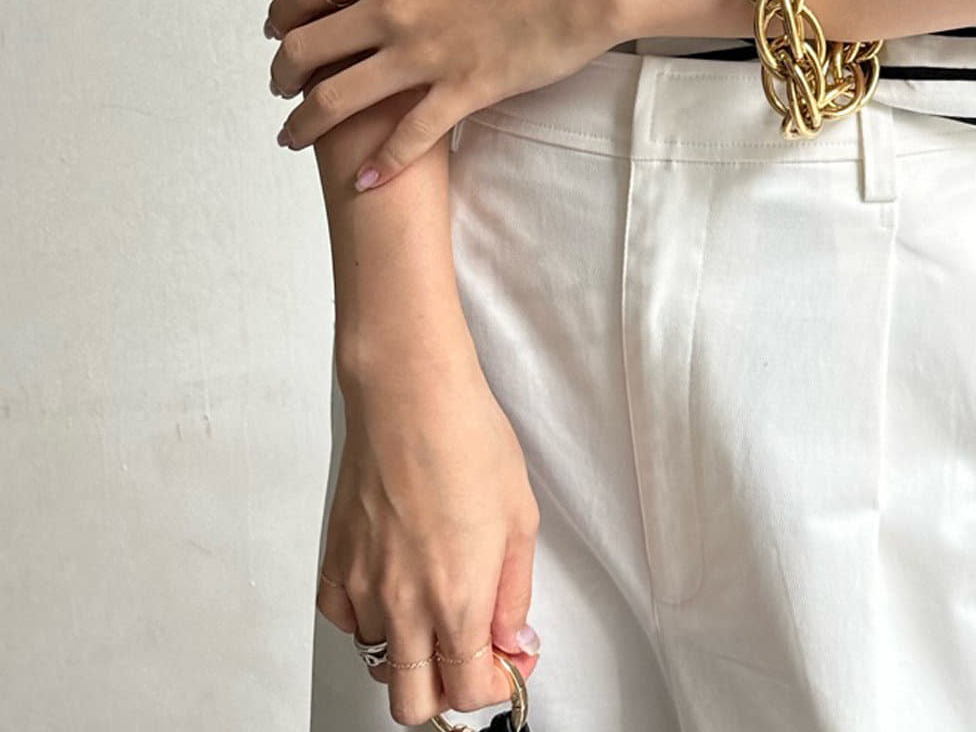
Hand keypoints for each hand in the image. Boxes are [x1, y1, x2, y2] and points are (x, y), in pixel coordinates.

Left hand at [265, 0, 622, 186]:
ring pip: (338, 99)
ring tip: (292, 136)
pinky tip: (362, 182)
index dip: (283, 14)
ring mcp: (423, 55)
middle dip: (281, 73)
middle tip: (279, 87)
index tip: (277, 30)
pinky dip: (380, 164)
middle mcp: (393, 10)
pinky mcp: (459, 91)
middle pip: (308, 49)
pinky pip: (407, 137)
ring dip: (304, 123)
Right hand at [317, 357, 542, 726]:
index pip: (470, 694)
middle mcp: (404, 606)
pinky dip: (366, 616)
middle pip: (413, 705)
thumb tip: (513, 638)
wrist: (410, 395)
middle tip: (468, 652)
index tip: (507, 661)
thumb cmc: (467, 439)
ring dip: (409, 650)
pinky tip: (392, 583)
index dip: (498, 686)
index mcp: (457, 601)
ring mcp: (363, 587)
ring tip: (433, 606)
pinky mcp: (335, 562)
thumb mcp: (520, 519)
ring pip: (378, 660)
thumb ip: (514, 592)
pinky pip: (344, 619)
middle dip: (446, 691)